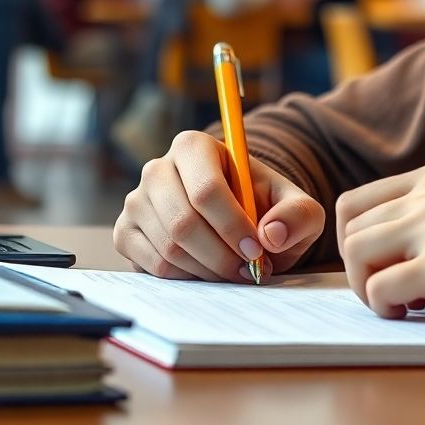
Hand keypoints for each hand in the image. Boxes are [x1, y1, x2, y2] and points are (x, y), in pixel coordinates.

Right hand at [113, 130, 325, 281]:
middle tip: (249, 271)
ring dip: (208, 270)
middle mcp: (158, 169)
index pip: (207, 190)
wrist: (241, 222)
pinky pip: (153, 267)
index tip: (257, 251)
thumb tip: (272, 234)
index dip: (233, 226)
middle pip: (183, 223)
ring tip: (236, 272)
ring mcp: (136, 202)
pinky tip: (209, 272)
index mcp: (195, 146)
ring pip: (169, 249)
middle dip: (221, 255)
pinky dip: (187, 278)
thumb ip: (297, 215)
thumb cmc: (268, 208)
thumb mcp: (298, 207)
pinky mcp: (125, 234)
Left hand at [336, 161, 424, 329]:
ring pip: (356, 255)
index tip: (383, 266)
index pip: (357, 202)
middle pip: (350, 230)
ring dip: (368, 288)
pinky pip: (381, 289)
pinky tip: (419, 310)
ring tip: (406, 302)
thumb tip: (387, 242)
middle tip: (395, 291)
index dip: (357, 241)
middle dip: (360, 268)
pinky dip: (387, 308)